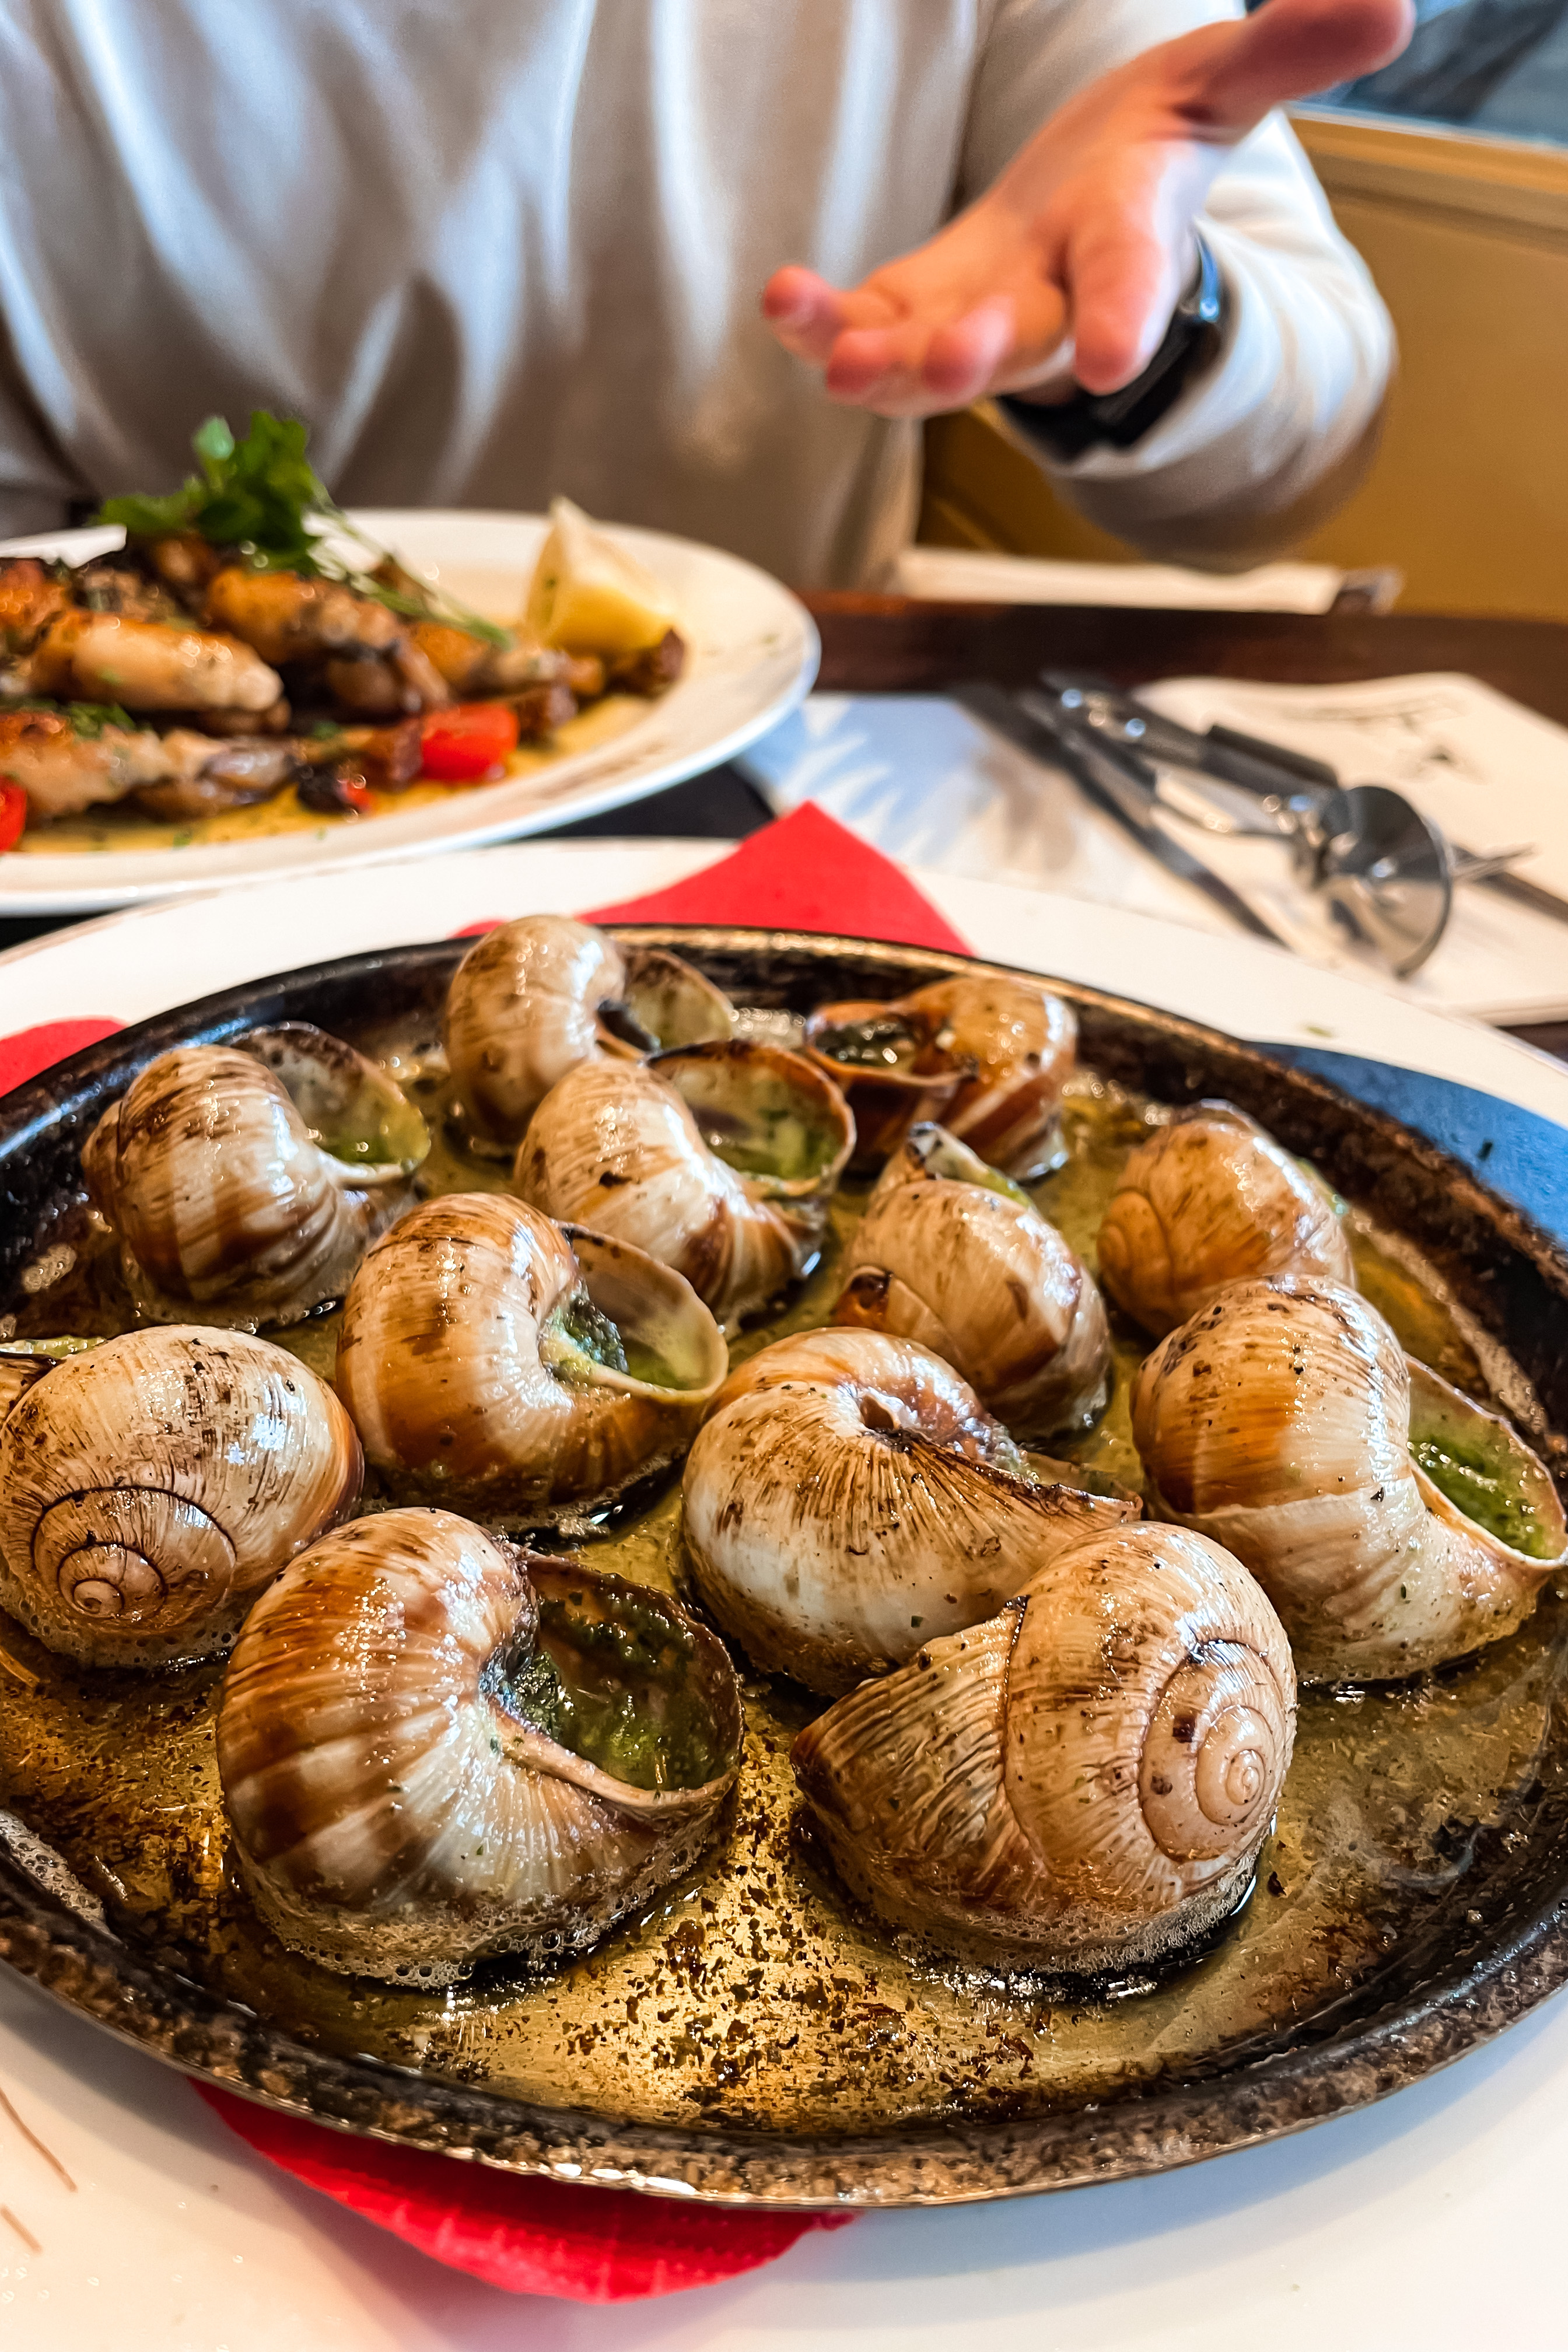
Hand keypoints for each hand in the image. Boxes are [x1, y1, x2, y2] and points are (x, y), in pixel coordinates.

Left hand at [762, 0, 1410, 417]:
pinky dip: (815, 325)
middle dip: (980, 357)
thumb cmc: (1147, 153)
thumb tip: (1393, 4)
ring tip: (833, 358)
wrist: (1080, 220)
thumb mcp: (1222, 82)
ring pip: (923, 365)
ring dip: (875, 365)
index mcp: (1125, 248)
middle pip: (1019, 344)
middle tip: (944, 367)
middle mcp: (1049, 306)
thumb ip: (1290, 49)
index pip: (1134, 283)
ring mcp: (972, 324)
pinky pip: (858, 329)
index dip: (1125, 319)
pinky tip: (779, 300)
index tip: (1114, 359)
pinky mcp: (906, 315)